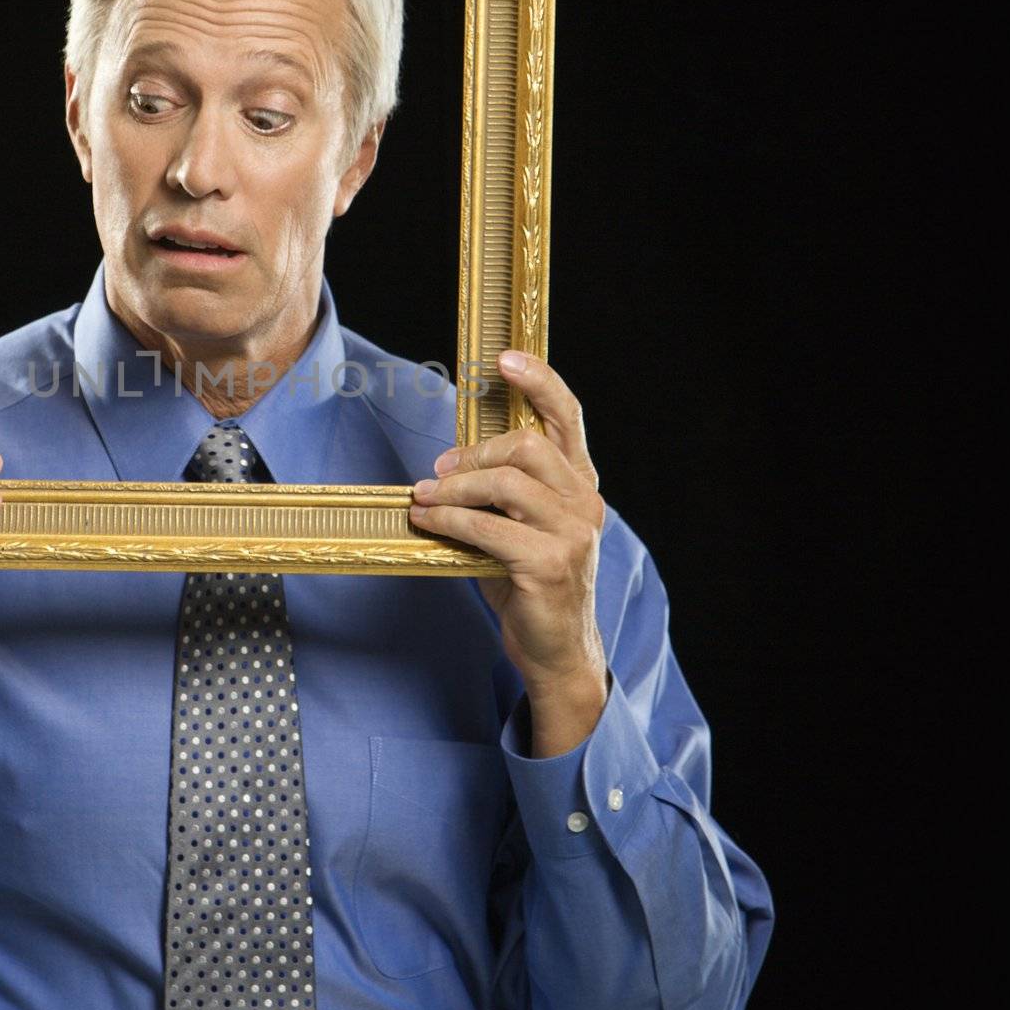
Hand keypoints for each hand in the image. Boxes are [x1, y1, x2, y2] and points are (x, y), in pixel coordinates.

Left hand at [408, 351, 607, 736]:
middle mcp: (585, 503)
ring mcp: (572, 534)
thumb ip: (501, 490)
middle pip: (526, 445)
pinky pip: (487, 526)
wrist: (555, 651)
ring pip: (505, 483)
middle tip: (439, 472)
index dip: (539, 381)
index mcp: (580, 485)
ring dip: (453, 488)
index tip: (504, 358)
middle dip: (473, 454)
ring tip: (424, 498)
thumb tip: (447, 464)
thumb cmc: (529, 582)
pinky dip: (448, 519)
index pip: (568, 417)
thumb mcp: (519, 526)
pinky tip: (426, 520)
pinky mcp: (549, 564)